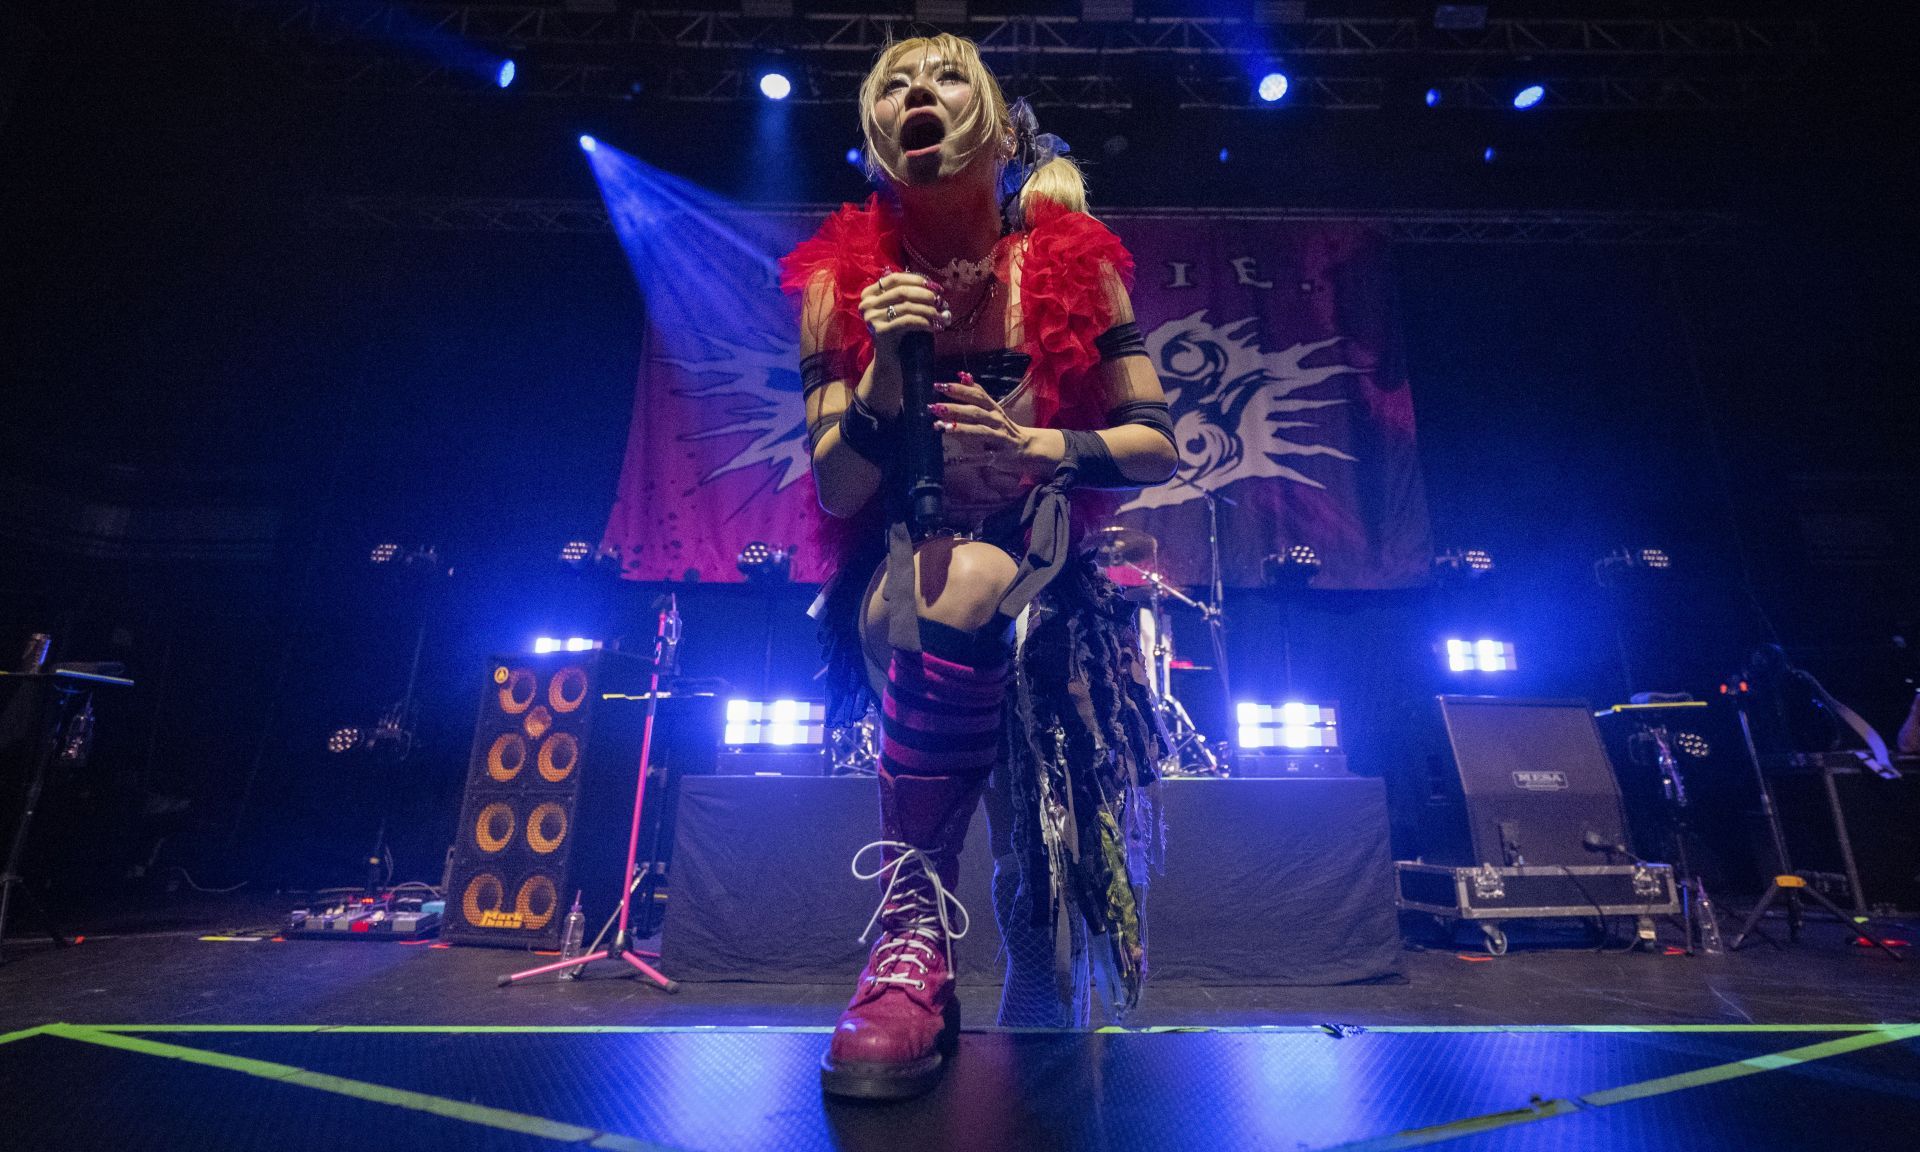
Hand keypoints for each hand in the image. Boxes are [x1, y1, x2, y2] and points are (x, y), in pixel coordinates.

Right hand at [859, 273, 950, 403]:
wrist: (890, 361)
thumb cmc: (899, 333)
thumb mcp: (901, 309)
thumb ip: (911, 295)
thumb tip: (936, 288)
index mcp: (869, 294)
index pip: (895, 279)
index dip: (916, 280)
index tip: (935, 286)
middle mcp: (866, 304)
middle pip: (902, 291)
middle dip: (925, 295)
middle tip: (941, 301)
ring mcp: (872, 318)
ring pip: (907, 306)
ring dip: (929, 310)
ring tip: (943, 316)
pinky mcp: (880, 332)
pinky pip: (908, 321)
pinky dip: (924, 322)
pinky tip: (934, 326)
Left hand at [931, 373, 1064, 478]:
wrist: (1029, 448)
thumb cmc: (1004, 428)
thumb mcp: (993, 408)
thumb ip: (978, 394)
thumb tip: (963, 375)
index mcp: (993, 408)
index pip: (976, 395)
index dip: (959, 389)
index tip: (939, 385)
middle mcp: (996, 421)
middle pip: (975, 412)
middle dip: (955, 409)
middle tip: (934, 407)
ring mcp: (998, 438)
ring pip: (980, 432)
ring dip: (961, 429)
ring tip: (943, 427)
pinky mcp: (999, 456)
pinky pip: (982, 458)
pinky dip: (968, 459)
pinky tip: (953, 460)